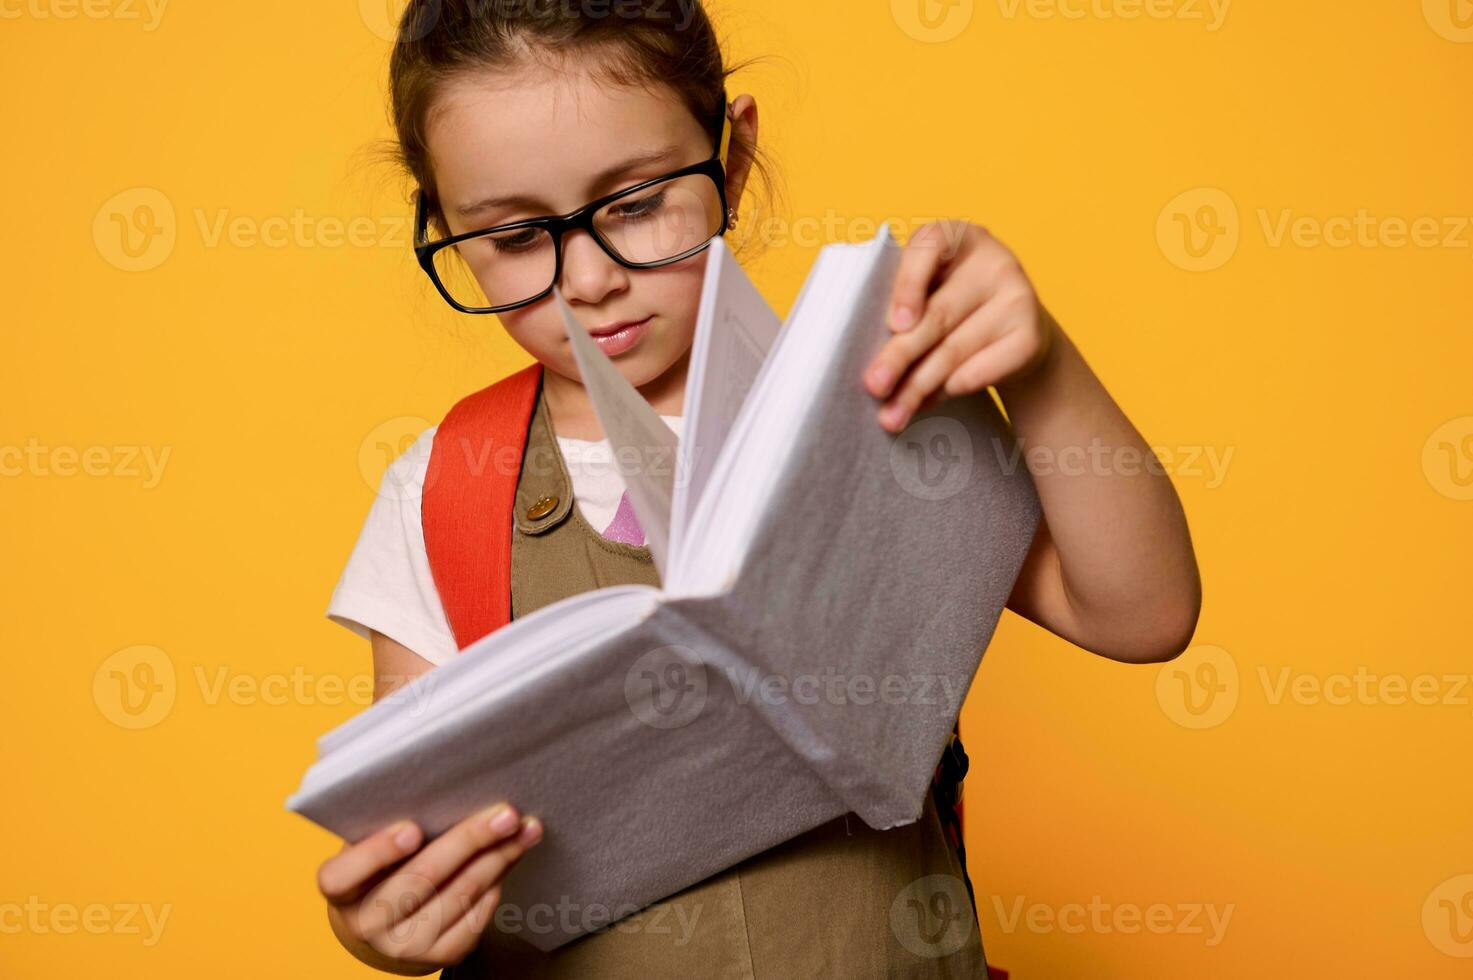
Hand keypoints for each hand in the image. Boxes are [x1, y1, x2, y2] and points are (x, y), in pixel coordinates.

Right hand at [318, 803, 541, 972]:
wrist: (383, 925)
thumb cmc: (380, 867)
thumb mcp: (369, 844)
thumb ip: (389, 821)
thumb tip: (446, 788)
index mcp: (340, 890)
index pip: (344, 875)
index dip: (377, 852)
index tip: (411, 828)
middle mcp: (367, 924)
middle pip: (421, 879)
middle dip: (470, 841)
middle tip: (505, 815)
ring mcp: (402, 947)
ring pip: (459, 896)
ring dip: (498, 859)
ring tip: (524, 830)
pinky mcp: (437, 958)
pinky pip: (475, 919)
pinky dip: (496, 885)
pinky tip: (508, 860)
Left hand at [864, 221, 1056, 431]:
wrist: (1018, 336)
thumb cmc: (956, 311)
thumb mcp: (932, 292)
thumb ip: (904, 307)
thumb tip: (872, 360)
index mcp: (959, 237)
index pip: (929, 245)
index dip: (908, 284)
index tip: (893, 324)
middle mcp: (993, 260)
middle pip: (937, 314)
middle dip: (899, 355)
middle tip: (873, 386)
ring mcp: (1019, 296)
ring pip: (953, 351)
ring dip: (915, 387)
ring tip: (890, 416)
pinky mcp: (1031, 336)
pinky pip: (978, 372)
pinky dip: (946, 392)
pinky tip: (924, 404)